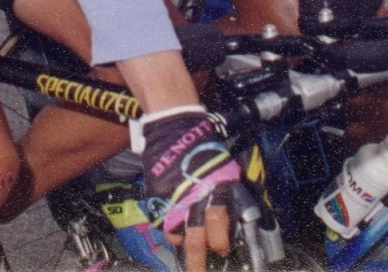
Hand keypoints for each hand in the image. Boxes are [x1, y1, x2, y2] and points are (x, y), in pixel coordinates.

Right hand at [133, 106, 239, 270]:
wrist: (175, 129)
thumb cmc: (203, 148)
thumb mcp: (224, 170)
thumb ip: (226, 196)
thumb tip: (230, 221)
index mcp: (215, 192)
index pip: (220, 228)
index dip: (221, 244)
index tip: (222, 251)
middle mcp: (194, 200)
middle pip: (196, 243)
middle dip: (198, 265)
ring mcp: (173, 200)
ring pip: (176, 236)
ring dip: (182, 243)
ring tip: (185, 243)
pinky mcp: (157, 198)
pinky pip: (162, 222)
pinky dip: (168, 227)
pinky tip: (172, 224)